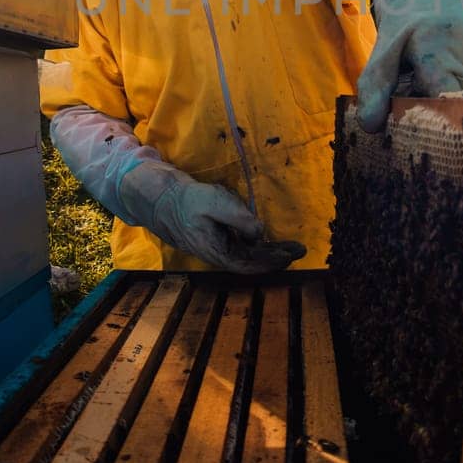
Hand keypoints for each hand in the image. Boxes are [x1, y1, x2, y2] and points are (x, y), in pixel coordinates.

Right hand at [118, 158, 306, 272]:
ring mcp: (216, 248)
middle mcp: (218, 255)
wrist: (162, 199)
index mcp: (217, 252)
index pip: (250, 264)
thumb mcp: (216, 203)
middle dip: (276, 257)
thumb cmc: (188, 199)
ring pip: (247, 256)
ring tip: (289, 246)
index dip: (273, 261)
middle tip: (299, 249)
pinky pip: (240, 247)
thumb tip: (260, 233)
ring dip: (268, 252)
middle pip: (252, 262)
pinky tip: (266, 238)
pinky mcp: (215, 240)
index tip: (292, 254)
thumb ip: (240, 218)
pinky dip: (257, 245)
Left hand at [357, 0, 462, 132]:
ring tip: (429, 68)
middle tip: (414, 90)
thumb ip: (375, 88)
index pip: (447, 96)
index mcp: (439, 41)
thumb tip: (370, 126)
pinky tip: (446, 60)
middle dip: (433, 104)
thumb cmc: (404, 23)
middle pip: (455, 98)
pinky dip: (457, 78)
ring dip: (444, 89)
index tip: (420, 130)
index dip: (436, 120)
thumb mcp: (382, 51)